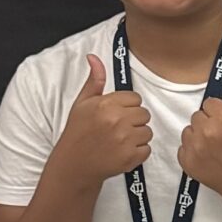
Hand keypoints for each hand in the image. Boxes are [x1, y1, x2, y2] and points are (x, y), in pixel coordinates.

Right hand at [57, 54, 151, 183]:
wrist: (74, 164)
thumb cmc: (78, 132)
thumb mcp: (82, 103)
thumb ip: (94, 80)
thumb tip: (94, 57)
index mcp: (106, 105)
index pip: (135, 98)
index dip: (127, 106)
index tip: (116, 113)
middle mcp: (116, 121)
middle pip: (144, 114)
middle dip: (134, 120)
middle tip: (118, 127)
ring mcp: (125, 140)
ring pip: (147, 131)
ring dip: (137, 136)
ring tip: (119, 139)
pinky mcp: (131, 157)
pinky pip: (147, 149)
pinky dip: (137, 151)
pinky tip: (122, 150)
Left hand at [178, 76, 221, 198]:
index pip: (210, 104)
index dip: (219, 112)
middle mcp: (206, 132)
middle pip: (198, 116)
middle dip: (208, 123)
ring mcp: (195, 148)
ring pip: (188, 131)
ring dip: (198, 136)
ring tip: (214, 146)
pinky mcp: (187, 162)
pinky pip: (182, 148)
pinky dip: (191, 151)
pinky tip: (206, 156)